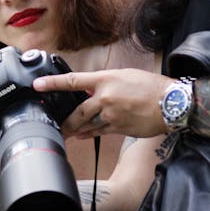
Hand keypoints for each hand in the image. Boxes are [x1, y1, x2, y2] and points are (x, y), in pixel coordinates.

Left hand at [33, 68, 174, 138]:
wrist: (171, 103)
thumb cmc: (151, 86)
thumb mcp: (125, 75)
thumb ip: (105, 82)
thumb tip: (89, 88)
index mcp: (106, 80)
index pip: (73, 81)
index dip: (53, 83)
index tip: (37, 85)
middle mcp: (106, 97)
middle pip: (77, 112)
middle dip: (64, 121)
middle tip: (53, 124)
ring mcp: (111, 115)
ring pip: (86, 124)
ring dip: (75, 129)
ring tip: (66, 132)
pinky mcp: (118, 128)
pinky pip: (98, 132)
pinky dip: (89, 134)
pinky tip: (82, 135)